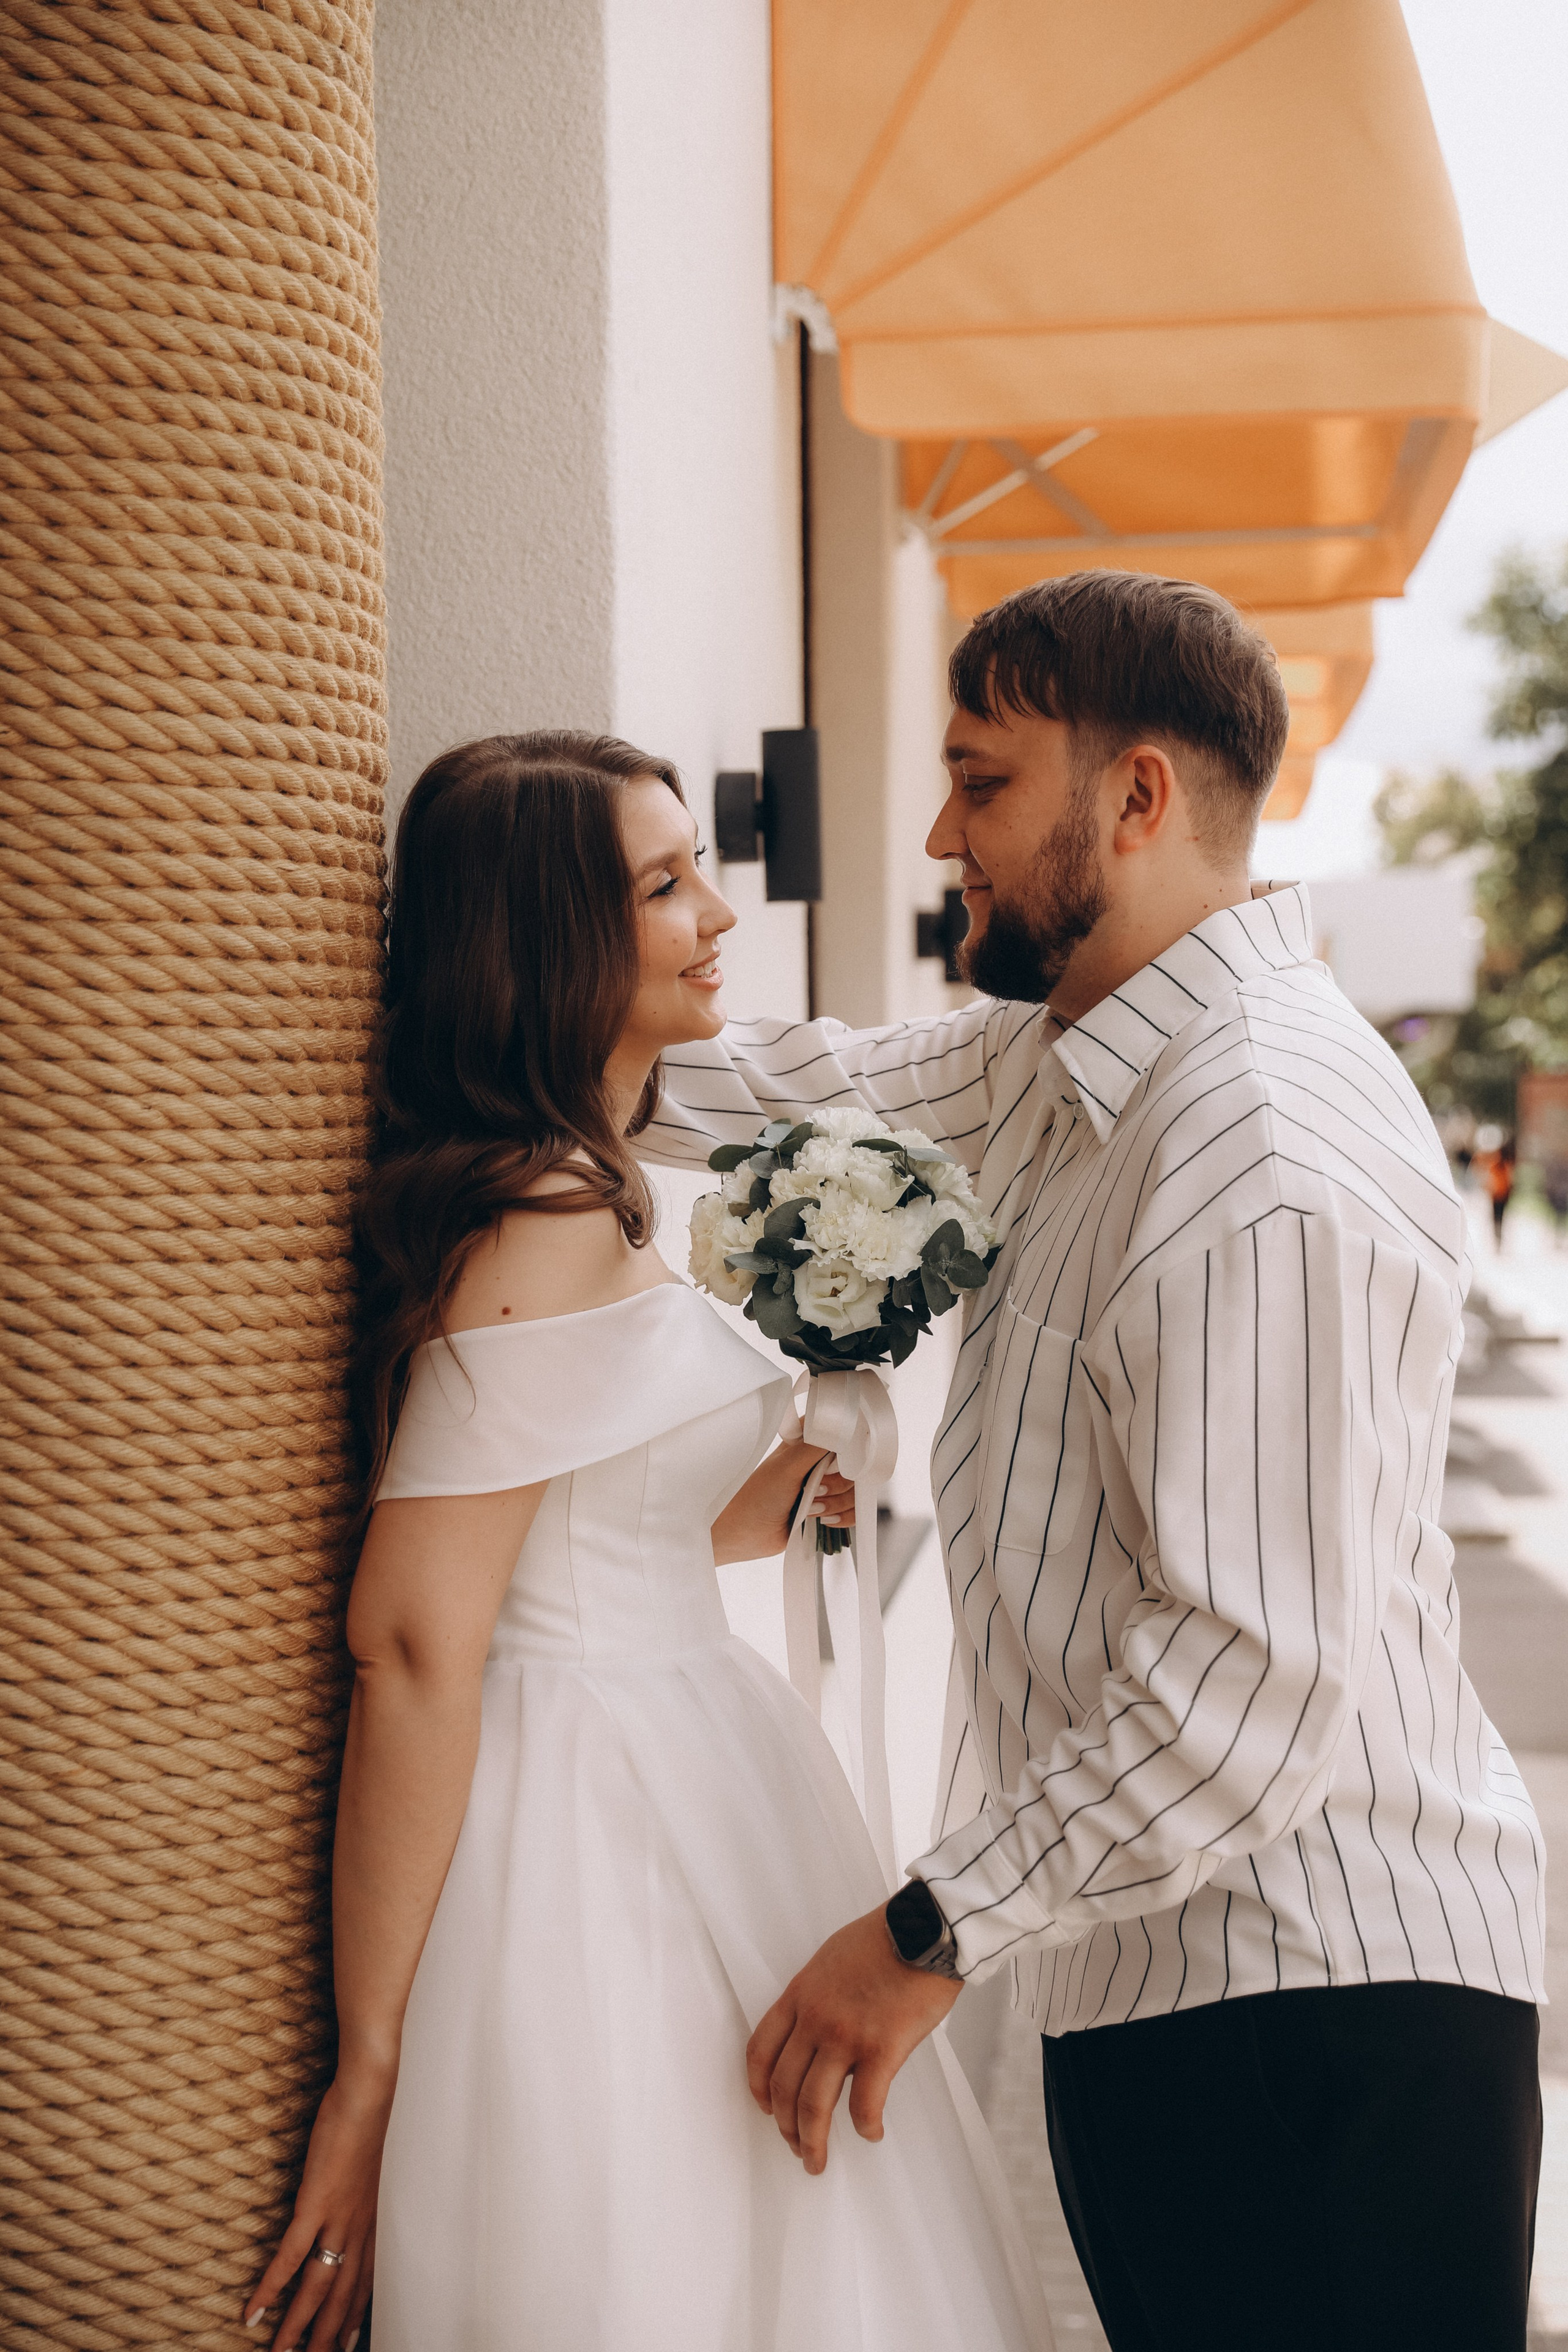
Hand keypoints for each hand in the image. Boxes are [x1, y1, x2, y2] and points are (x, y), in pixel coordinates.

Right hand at [244, 2069, 390, 2348]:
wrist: (369, 2095)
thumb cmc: (364, 2126)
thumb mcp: (365, 2171)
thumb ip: (355, 2197)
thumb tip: (340, 2208)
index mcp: (371, 2223)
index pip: (364, 2285)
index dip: (355, 2319)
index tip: (346, 2345)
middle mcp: (358, 2229)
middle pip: (342, 2297)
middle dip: (327, 2337)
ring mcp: (337, 2218)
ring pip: (317, 2287)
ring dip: (296, 2326)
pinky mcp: (316, 2203)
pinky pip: (290, 2257)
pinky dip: (271, 2288)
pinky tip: (254, 2311)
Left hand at [710, 1424, 854, 1563]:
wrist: (745, 1534)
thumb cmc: (757, 1496)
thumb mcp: (787, 1466)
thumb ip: (817, 1445)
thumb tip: (845, 1427)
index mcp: (809, 1439)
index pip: (846, 1432)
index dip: (848, 1450)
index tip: (832, 1466)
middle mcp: (821, 1458)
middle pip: (857, 1465)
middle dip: (838, 1485)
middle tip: (814, 1492)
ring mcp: (828, 1483)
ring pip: (856, 1490)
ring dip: (837, 1504)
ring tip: (811, 1510)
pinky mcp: (831, 1506)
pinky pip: (856, 1510)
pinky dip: (845, 1517)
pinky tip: (824, 1520)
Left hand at [745, 1906, 960, 2173]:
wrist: (925, 1928)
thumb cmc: (885, 1937)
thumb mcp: (832, 1958)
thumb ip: (818, 1995)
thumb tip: (821, 2033)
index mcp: (800, 1994)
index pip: (760, 2050)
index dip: (758, 2086)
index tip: (765, 2107)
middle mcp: (815, 2018)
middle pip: (784, 2086)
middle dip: (785, 2126)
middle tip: (796, 2147)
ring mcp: (846, 2035)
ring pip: (814, 2104)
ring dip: (812, 2141)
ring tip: (817, 2161)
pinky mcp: (882, 2049)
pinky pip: (864, 2104)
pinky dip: (865, 2127)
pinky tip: (872, 2133)